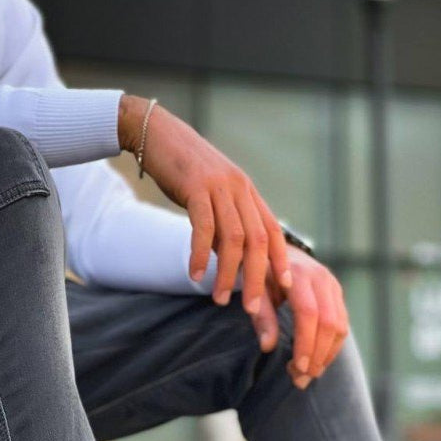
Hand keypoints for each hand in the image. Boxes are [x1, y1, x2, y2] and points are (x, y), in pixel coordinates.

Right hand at [118, 94, 291, 320]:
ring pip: (234, 238)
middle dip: (257, 278)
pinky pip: (204, 226)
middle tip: (253, 309)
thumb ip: (224, 225)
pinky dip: (201, 254)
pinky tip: (196, 275)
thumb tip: (230, 262)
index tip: (286, 287)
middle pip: (258, 241)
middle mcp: (239, 188)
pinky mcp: (195, 185)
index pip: (273, 230)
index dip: (280, 260)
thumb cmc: (182, 169)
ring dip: (229, 273)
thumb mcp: (211, 197)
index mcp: (247, 192)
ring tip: (220, 299)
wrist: (154, 131)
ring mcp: (219, 186)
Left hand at [264, 247, 349, 388]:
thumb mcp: (256, 289)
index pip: (309, 314)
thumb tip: (267, 346)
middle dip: (317, 355)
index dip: (305, 343)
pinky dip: (331, 348)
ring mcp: (333, 286)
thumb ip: (262, 316)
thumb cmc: (262, 273)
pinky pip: (342, 325)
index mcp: (299, 274)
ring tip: (306, 375)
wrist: (278, 248)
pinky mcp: (338, 294)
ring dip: (326, 356)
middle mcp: (321, 278)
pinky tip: (315, 362)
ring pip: (340, 327)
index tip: (297, 368)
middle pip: (329, 323)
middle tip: (301, 379)